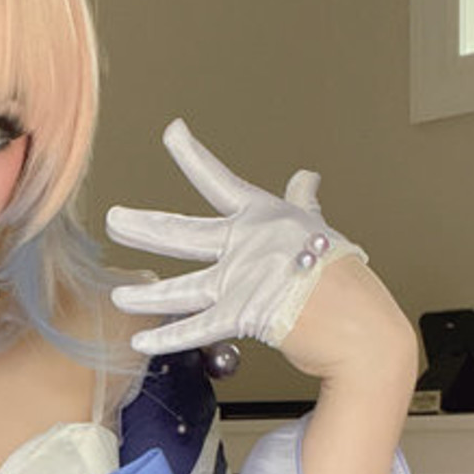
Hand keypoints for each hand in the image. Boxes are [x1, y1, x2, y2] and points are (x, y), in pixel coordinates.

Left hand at [107, 120, 368, 361]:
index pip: (219, 180)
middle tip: (112, 220)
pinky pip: (195, 328)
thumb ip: (302, 203)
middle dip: (141, 226)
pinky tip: (140, 341)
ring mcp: (242, 280)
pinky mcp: (241, 316)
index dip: (192, 154)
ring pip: (180, 287)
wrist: (362, 327)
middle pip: (181, 232)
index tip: (171, 132)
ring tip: (118, 295)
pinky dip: (167, 337)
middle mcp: (246, 244)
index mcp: (262, 218)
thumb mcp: (320, 229)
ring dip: (145, 295)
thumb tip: (307, 177)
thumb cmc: (343, 282)